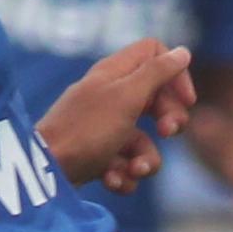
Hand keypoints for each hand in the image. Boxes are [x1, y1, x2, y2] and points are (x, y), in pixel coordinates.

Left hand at [41, 40, 195, 189]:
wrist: (46, 170)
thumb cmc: (87, 129)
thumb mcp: (127, 96)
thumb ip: (156, 73)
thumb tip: (183, 51)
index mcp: (115, 73)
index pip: (154, 54)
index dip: (175, 74)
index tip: (185, 100)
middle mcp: (110, 96)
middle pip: (156, 100)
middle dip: (168, 120)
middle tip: (168, 132)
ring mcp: (104, 128)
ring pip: (142, 142)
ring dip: (145, 160)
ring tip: (132, 170)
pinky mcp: (97, 156)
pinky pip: (125, 165)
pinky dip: (123, 175)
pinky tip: (110, 180)